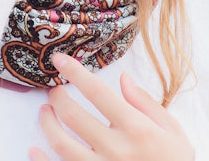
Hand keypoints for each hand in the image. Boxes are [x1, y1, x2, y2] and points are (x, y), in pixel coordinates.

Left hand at [29, 54, 192, 160]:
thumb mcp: (174, 133)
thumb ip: (147, 104)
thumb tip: (123, 78)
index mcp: (137, 130)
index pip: (97, 92)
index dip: (75, 72)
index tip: (59, 59)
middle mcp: (117, 150)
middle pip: (73, 116)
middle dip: (57, 97)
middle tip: (54, 90)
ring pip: (62, 144)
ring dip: (47, 124)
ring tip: (46, 113)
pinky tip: (34, 150)